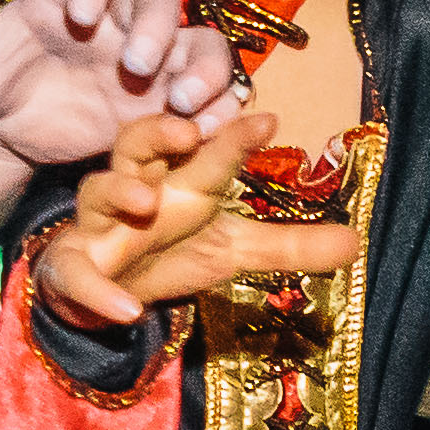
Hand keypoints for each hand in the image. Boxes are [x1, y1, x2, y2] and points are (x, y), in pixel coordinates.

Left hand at [0, 0, 230, 159]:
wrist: (14, 127)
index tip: (80, 15)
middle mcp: (116, 19)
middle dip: (154, 27)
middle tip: (135, 67)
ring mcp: (151, 58)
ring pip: (198, 41)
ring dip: (202, 67)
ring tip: (183, 105)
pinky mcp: (169, 100)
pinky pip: (214, 92)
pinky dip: (222, 107)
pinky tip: (212, 130)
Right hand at [31, 109, 366, 329]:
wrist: (105, 292)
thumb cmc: (166, 251)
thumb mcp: (231, 249)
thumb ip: (288, 245)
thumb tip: (356, 241)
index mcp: (178, 181)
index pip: (203, 149)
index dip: (231, 136)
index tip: (266, 119)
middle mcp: (137, 192)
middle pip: (137, 145)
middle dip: (157, 134)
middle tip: (184, 131)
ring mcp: (100, 227)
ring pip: (97, 193)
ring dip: (119, 192)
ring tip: (145, 202)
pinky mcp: (74, 268)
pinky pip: (78, 275)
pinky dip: (99, 293)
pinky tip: (126, 310)